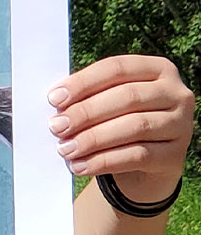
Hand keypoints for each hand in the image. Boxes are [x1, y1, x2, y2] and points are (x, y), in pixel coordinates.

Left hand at [47, 55, 193, 201]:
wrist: (143, 165)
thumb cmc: (117, 122)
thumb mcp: (107, 104)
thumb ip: (87, 97)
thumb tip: (56, 104)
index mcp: (157, 69)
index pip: (117, 68)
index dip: (84, 82)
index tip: (53, 99)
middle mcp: (176, 93)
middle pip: (127, 97)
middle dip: (86, 112)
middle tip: (56, 126)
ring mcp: (181, 124)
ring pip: (134, 127)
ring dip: (93, 139)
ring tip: (65, 149)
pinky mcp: (176, 155)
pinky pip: (137, 156)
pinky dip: (104, 161)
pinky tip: (79, 166)